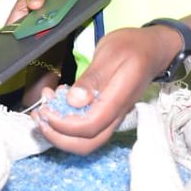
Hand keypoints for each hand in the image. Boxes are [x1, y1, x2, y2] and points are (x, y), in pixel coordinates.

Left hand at [32, 27, 166, 153]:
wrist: (153, 49)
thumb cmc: (132, 47)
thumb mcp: (111, 53)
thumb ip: (93, 78)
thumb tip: (73, 101)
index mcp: (118, 99)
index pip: (90, 126)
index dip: (63, 125)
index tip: (46, 110)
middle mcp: (116, 114)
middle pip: (87, 144)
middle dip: (57, 137)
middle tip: (38, 117)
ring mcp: (111, 116)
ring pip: (86, 140)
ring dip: (59, 131)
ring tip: (42, 108)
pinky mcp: (106, 113)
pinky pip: (86, 127)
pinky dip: (66, 121)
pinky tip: (56, 100)